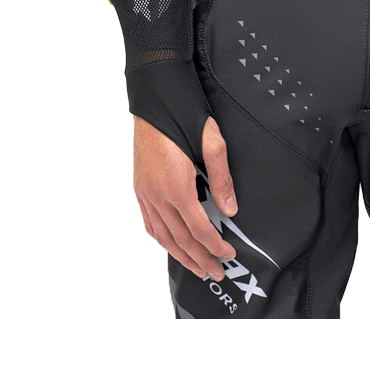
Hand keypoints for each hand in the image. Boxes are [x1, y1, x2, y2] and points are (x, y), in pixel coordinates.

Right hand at [133, 114, 239, 280]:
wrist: (154, 95)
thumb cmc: (184, 113)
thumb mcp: (213, 141)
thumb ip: (222, 178)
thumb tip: (230, 208)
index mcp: (176, 185)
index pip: (198, 229)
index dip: (214, 246)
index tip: (228, 255)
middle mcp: (157, 194)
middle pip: (180, 238)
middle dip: (199, 259)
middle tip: (215, 273)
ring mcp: (144, 191)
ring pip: (162, 235)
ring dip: (180, 255)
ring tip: (195, 267)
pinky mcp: (139, 186)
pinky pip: (148, 222)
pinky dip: (160, 238)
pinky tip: (169, 244)